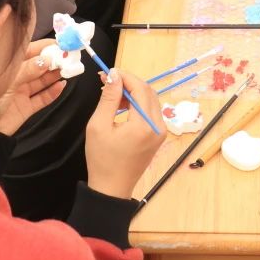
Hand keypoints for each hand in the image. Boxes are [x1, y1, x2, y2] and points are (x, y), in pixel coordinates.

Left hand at [0, 40, 65, 135]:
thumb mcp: (8, 81)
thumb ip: (28, 70)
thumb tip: (47, 59)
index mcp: (8, 66)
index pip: (29, 51)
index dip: (44, 47)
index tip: (60, 44)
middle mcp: (15, 78)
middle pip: (38, 66)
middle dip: (53, 61)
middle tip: (68, 57)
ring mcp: (21, 92)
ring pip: (42, 81)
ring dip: (55, 75)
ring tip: (69, 69)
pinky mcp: (25, 108)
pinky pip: (42, 98)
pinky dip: (52, 92)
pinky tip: (61, 86)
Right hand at [85, 67, 165, 198]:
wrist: (112, 188)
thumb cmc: (102, 159)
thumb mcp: (99, 126)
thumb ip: (109, 98)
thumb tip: (114, 75)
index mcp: (144, 125)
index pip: (140, 88)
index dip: (125, 76)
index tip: (108, 72)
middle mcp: (158, 126)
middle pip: (148, 92)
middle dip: (129, 83)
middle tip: (108, 81)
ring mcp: (160, 132)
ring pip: (151, 100)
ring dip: (133, 93)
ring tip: (112, 95)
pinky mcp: (158, 136)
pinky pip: (150, 112)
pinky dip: (137, 104)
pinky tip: (122, 107)